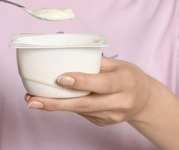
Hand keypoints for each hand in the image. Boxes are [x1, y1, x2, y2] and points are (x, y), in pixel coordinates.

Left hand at [25, 57, 155, 125]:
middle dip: (56, 103)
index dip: (81, 82)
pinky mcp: (104, 123)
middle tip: (33, 100)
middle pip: (85, 104)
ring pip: (80, 111)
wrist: (145, 101)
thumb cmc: (129, 76)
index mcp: (125, 82)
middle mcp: (120, 102)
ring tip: (34, 101)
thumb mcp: (118, 64)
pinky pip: (82, 113)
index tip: (60, 79)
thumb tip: (66, 55)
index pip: (101, 84)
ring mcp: (112, 116)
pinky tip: (55, 101)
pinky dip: (67, 106)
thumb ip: (95, 61)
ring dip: (55, 106)